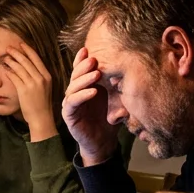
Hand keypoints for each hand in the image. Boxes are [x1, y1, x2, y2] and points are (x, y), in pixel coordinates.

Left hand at [3, 43, 56, 140]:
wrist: (41, 117)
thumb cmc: (42, 104)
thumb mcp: (45, 87)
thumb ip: (39, 77)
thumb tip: (28, 67)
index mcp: (47, 76)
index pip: (37, 58)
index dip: (28, 50)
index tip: (21, 44)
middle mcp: (41, 78)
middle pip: (27, 61)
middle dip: (17, 52)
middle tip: (8, 48)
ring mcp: (33, 84)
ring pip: (20, 67)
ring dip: (11, 61)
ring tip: (5, 57)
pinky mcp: (24, 90)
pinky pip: (14, 77)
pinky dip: (9, 71)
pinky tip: (5, 69)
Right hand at [62, 47, 117, 164]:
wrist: (103, 143)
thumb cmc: (109, 120)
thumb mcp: (116, 100)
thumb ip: (117, 87)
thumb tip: (125, 72)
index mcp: (84, 87)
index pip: (81, 70)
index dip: (82, 60)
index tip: (88, 49)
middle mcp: (75, 93)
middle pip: (75, 76)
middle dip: (83, 66)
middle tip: (93, 59)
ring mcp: (71, 104)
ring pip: (73, 87)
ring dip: (84, 79)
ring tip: (96, 73)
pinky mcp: (69, 115)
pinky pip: (73, 102)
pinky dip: (82, 95)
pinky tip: (93, 92)